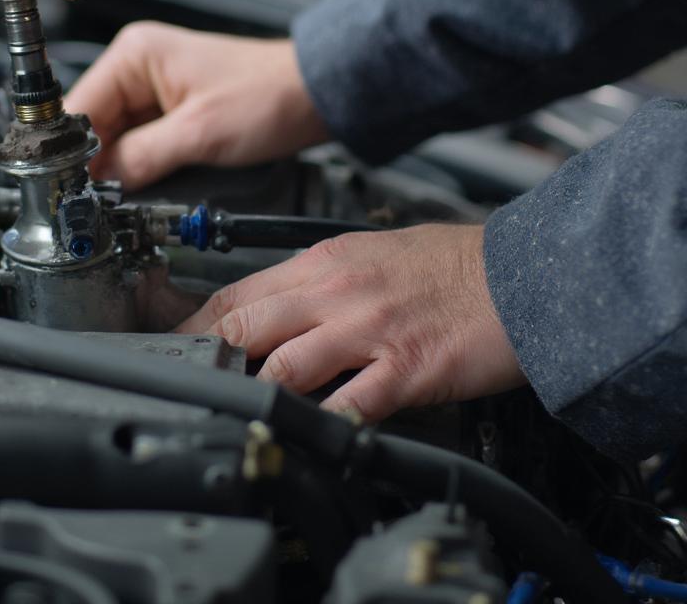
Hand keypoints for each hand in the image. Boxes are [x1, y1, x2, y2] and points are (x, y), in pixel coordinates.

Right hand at [65, 23, 329, 189]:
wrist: (315, 97)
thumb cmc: (268, 96)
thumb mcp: (198, 134)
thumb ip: (141, 158)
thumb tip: (98, 183)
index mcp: (134, 54)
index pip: (78, 108)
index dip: (69, 152)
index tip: (66, 190)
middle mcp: (136, 67)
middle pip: (92, 126)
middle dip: (93, 165)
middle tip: (94, 204)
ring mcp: (152, 90)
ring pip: (113, 140)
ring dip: (116, 169)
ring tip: (119, 198)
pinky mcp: (168, 112)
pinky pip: (137, 144)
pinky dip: (137, 167)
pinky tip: (140, 186)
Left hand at [177, 224, 524, 421]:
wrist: (518, 272)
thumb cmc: (448, 265)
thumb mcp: (367, 253)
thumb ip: (317, 281)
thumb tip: (275, 308)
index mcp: (324, 263)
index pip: (238, 292)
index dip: (196, 322)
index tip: (171, 342)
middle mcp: (336, 293)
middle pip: (246, 326)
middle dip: (206, 359)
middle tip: (184, 384)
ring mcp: (368, 331)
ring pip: (285, 365)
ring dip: (255, 392)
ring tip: (233, 413)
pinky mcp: (405, 368)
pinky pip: (351, 404)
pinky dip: (323, 424)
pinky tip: (306, 437)